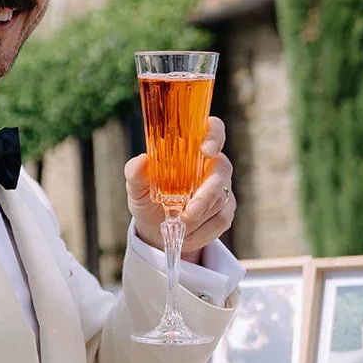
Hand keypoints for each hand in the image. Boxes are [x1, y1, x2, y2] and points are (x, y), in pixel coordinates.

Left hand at [125, 115, 235, 259]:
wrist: (156, 230)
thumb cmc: (148, 199)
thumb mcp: (136, 187)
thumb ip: (136, 173)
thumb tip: (142, 161)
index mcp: (192, 149)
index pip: (213, 129)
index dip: (215, 136)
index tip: (206, 151)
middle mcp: (212, 164)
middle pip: (222, 169)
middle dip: (206, 193)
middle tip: (188, 212)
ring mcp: (223, 187)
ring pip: (221, 198)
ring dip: (198, 217)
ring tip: (176, 224)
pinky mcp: (226, 210)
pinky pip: (221, 220)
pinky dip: (202, 231)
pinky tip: (187, 233)